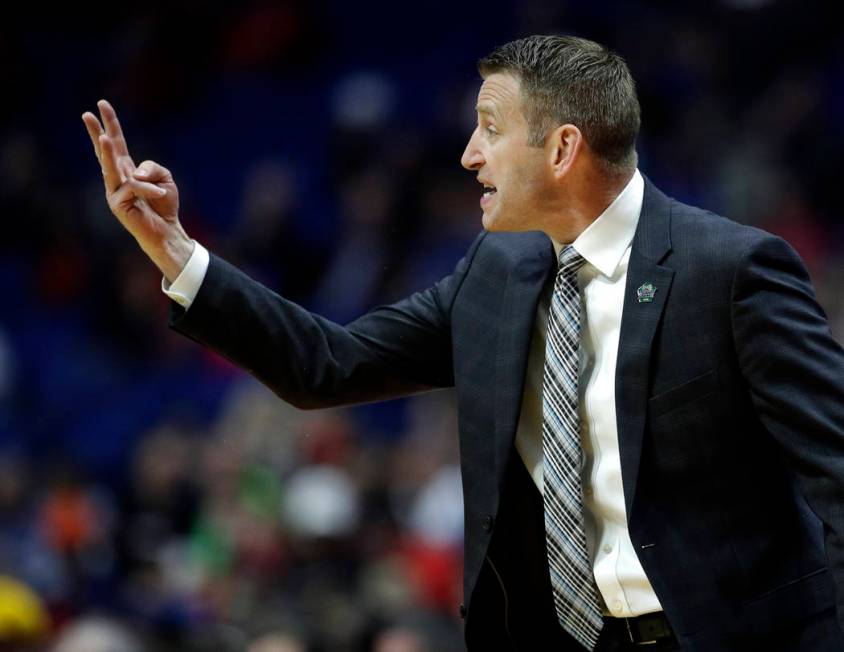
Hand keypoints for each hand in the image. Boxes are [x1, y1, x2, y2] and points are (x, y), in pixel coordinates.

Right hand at [81, 99, 192, 281]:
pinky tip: (159, 195)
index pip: (117, 143)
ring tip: (105, 138)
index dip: (111, 124)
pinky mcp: (117, 204)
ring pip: (110, 168)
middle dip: (97, 132)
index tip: (102, 104)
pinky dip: (149, 189)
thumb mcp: (165, 179)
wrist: (167, 231)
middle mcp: (117, 178)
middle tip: (87, 113)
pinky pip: (133, 187)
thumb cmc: (164, 205)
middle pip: (105, 152)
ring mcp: (115, 191)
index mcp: (127, 169)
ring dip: (107, 153)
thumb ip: (152, 168)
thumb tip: (135, 172)